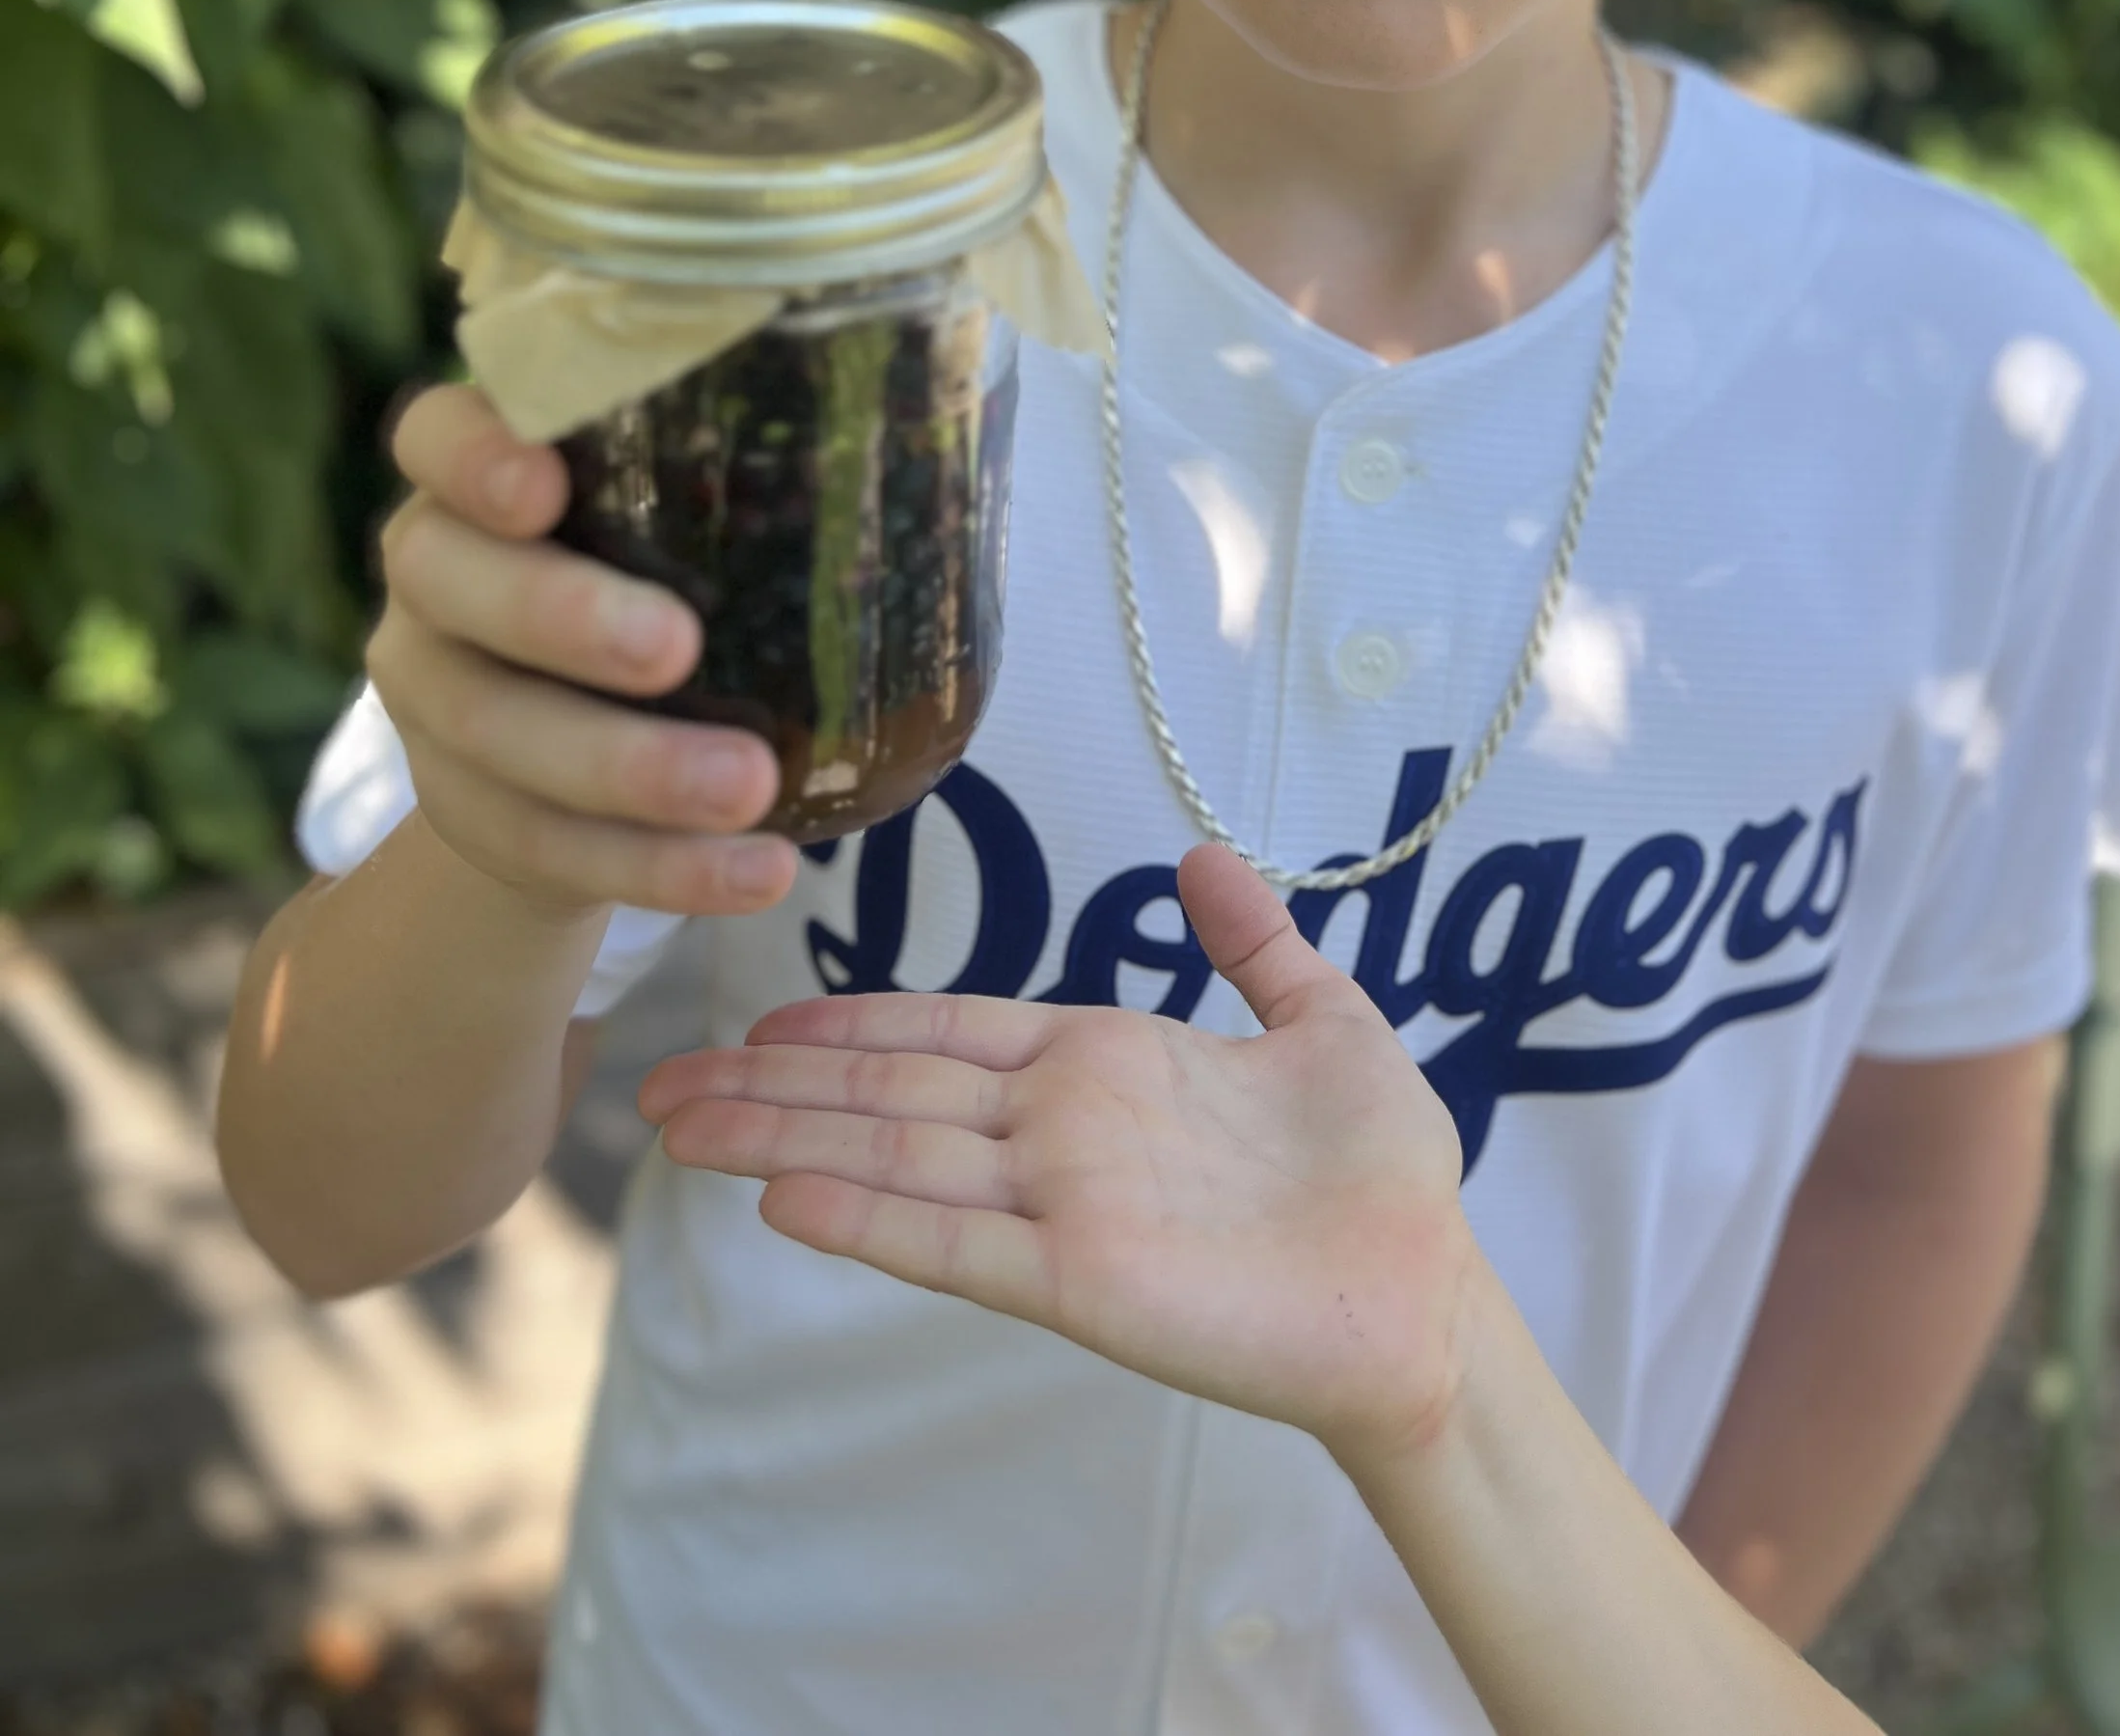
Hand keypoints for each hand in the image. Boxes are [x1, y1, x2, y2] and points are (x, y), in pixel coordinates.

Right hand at [368, 383, 797, 921]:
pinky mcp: (463, 810)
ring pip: (496, 730)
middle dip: (562, 616)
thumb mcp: (687, 510)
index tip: (545, 485)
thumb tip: (941, 450)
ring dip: (628, 768)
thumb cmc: (670, 573)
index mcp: (483, 471)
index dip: (475, 453)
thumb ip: (749, 476)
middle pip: (453, 581)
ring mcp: (433, 694)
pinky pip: (548, 845)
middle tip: (677, 649)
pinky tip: (754, 874)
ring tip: (749, 790)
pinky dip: (660, 867)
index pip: (438, 432)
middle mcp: (434, 571)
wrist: (570, 744)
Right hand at [642, 843, 1481, 1468]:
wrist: (1430, 1293)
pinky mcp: (1081, 1282)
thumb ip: (1254, 944)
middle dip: (773, 1088)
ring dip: (785, 1144)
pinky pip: (957, 1244)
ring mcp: (1061, 1206)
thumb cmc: (1381, 1171)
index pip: (946, 1033)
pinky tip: (787, 1200)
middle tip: (659, 1081)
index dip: (848, 1025)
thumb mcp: (1321, 1022)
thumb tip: (1205, 855)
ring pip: (895, 1159)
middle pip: (889, 1094)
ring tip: (680, 1127)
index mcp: (1101, 1066)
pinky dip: (872, 1221)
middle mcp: (1060, 1134)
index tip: (756, 1022)